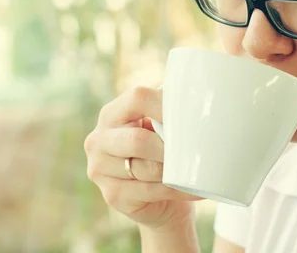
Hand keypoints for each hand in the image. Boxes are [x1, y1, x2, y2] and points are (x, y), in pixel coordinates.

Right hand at [84, 86, 202, 228]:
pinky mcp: (112, 194)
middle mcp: (98, 139)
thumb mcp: (160, 127)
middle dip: (168, 149)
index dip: (165, 106)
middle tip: (193, 151)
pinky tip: (189, 188)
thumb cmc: (161, 152)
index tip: (190, 115)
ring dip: (173, 172)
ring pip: (145, 169)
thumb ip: (169, 114)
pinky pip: (149, 191)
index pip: (137, 99)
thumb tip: (198, 102)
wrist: (157, 197)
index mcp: (112, 113)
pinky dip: (173, 190)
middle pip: (138, 140)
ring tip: (195, 171)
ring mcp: (100, 168)